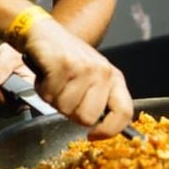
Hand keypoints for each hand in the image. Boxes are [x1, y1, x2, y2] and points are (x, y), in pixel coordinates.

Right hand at [21, 15, 133, 139]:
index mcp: (114, 77)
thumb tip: (100, 129)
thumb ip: (98, 100)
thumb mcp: (91, 77)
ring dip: (54, 99)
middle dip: (70, 111)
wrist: (43, 32)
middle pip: (88, 118)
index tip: (93, 136)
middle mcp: (103, 72)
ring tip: (55, 80)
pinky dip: (43, 89)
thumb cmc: (66, 59)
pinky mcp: (64, 64)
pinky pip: (51, 95)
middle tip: (64, 94)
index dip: (109, 131)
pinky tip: (46, 75)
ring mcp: (84, 67)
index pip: (125, 113)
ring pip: (66, 108)